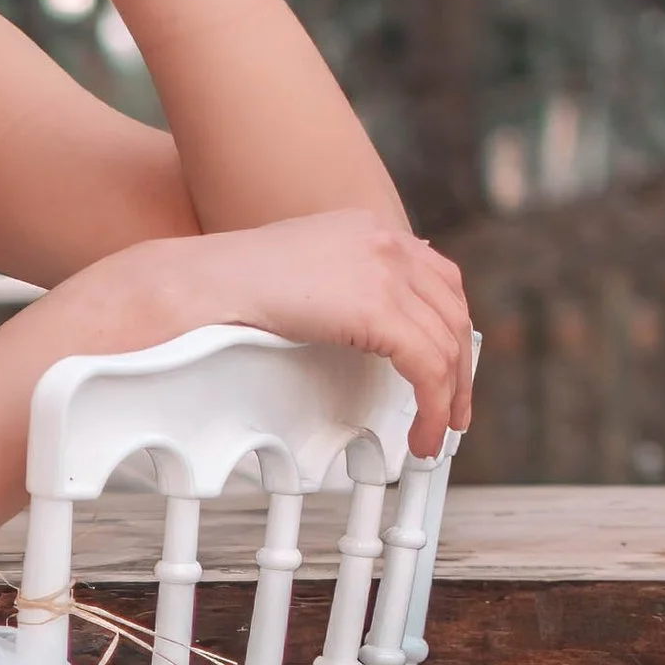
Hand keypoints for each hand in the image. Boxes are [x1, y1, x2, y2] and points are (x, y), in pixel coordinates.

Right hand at [85, 210, 474, 459]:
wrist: (202, 282)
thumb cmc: (228, 285)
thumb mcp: (301, 272)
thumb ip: (338, 284)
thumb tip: (354, 320)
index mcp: (371, 230)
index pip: (439, 278)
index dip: (451, 327)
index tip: (449, 367)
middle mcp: (387, 242)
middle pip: (453, 311)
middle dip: (461, 368)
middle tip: (452, 410)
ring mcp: (386, 271)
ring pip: (447, 345)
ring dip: (448, 398)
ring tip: (435, 434)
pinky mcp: (378, 308)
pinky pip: (428, 367)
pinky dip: (433, 407)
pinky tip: (421, 433)